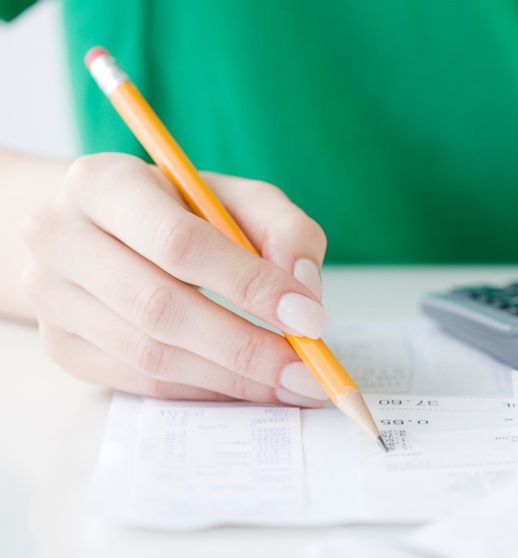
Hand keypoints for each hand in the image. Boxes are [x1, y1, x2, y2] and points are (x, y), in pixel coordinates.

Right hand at [21, 153, 330, 405]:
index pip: (178, 243)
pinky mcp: (59, 345)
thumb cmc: (178, 208)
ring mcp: (50, 297)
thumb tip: (304, 291)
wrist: (94, 226)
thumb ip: (284, 230)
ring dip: (230, 378)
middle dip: (246, 347)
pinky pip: (140, 382)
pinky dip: (203, 389)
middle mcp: (59, 236)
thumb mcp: (237, 197)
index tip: (308, 319)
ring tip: (289, 385)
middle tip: (307, 371)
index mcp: (103, 182)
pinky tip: (248, 387)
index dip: (248, 285)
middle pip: (159, 308)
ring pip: (150, 355)